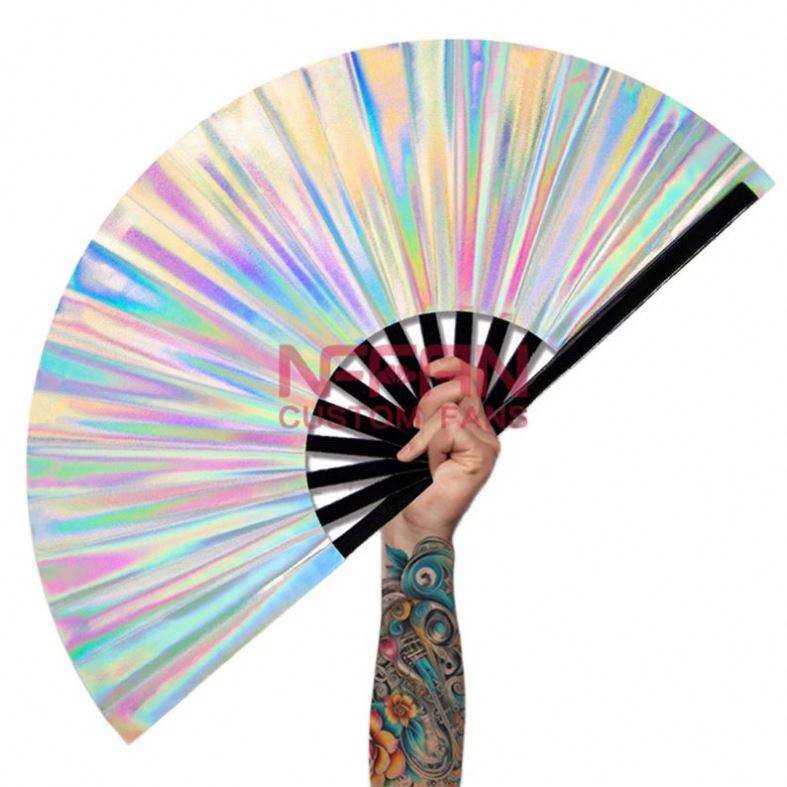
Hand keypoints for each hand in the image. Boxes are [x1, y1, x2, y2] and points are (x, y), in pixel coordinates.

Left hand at [383, 356, 500, 547]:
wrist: (415, 519)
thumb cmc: (412, 485)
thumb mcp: (418, 438)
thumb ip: (429, 412)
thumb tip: (428, 380)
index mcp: (470, 424)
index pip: (471, 379)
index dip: (453, 365)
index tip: (431, 368)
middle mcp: (484, 430)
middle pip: (460, 386)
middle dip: (428, 404)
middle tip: (415, 434)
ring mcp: (487, 442)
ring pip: (452, 408)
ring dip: (426, 431)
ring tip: (422, 456)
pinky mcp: (484, 453)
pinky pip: (450, 425)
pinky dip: (430, 444)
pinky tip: (430, 465)